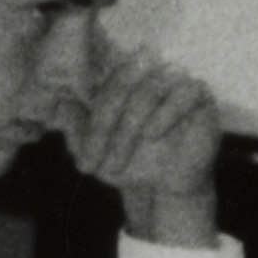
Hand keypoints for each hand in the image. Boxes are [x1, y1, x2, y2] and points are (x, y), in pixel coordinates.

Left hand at [58, 30, 222, 245]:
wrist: (164, 187)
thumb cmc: (128, 161)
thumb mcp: (93, 150)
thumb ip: (74, 126)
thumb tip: (58, 104)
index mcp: (118, 76)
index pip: (97, 79)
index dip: (85, 115)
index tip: (77, 153)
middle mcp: (146, 70)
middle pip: (119, 84)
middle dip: (101, 126)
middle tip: (90, 165)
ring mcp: (174, 78)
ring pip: (147, 91)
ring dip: (127, 131)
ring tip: (116, 164)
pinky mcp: (199, 92)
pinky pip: (184, 92)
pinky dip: (166, 113)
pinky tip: (153, 134)